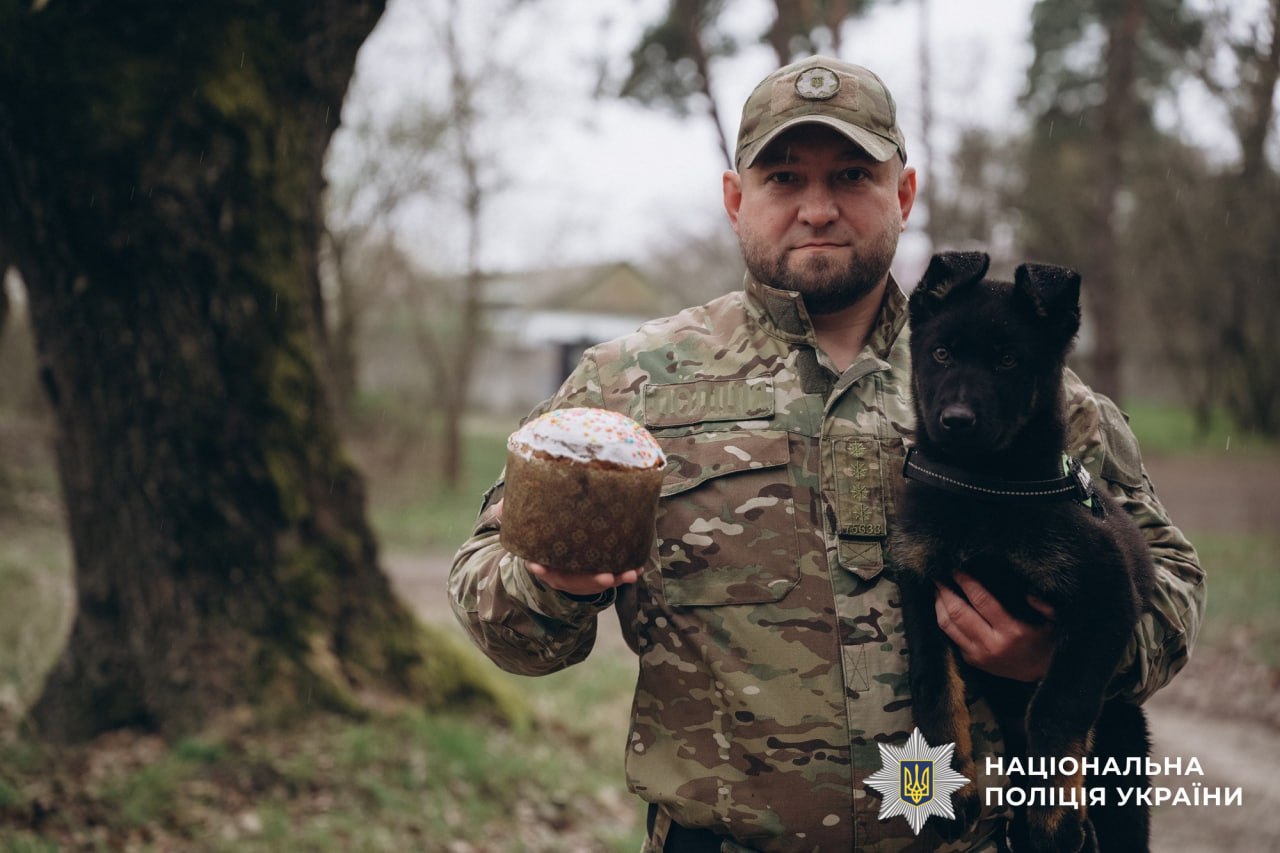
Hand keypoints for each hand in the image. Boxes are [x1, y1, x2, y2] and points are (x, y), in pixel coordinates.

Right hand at [492, 499, 640, 596]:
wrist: (553, 553)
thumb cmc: (540, 536)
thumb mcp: (526, 527)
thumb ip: (513, 516)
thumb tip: (501, 507)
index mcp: (542, 561)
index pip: (539, 567)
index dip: (540, 568)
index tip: (538, 566)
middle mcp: (561, 573)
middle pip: (573, 580)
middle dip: (590, 580)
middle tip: (605, 577)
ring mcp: (579, 576)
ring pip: (595, 582)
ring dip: (613, 579)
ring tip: (629, 574)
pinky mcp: (595, 572)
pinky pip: (610, 576)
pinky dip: (623, 574)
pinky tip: (636, 568)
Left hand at [934, 572, 1055, 681]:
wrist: (1041, 674)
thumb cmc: (1046, 641)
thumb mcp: (1053, 621)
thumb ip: (1043, 604)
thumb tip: (1026, 589)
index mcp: (1011, 630)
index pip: (981, 601)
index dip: (966, 583)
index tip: (957, 569)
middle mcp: (991, 644)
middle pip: (958, 613)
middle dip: (945, 592)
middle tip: (938, 576)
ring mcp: (978, 654)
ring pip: (948, 626)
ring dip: (939, 605)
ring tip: (937, 589)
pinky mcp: (972, 660)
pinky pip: (951, 637)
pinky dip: (944, 620)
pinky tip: (943, 607)